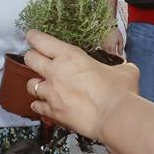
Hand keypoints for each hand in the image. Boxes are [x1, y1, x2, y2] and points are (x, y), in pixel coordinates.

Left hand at [23, 30, 139, 142]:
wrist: (115, 117)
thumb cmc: (119, 92)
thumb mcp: (123, 70)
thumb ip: (118, 66)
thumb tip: (124, 68)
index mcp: (70, 56)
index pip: (41, 40)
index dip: (34, 37)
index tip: (33, 36)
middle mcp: (56, 72)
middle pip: (30, 59)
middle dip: (32, 57)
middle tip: (37, 59)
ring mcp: (51, 93)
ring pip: (30, 84)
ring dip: (36, 83)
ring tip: (43, 85)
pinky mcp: (52, 111)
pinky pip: (37, 106)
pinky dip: (40, 105)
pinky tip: (45, 105)